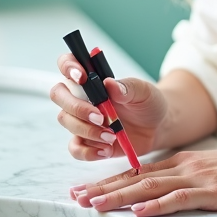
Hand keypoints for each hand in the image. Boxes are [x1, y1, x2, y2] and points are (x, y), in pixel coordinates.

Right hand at [49, 52, 167, 162]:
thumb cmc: (147, 103)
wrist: (156, 127)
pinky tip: (106, 150)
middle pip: (59, 95)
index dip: (68, 67)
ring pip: (67, 121)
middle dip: (77, 107)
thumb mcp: (144, 91)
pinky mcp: (86, 140)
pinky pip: (75, 148)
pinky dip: (88, 152)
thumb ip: (128, 87)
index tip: (82, 77)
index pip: (68, 64)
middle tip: (100, 116)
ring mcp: (82, 119)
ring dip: (88, 130)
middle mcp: (82, 97)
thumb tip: (110, 84)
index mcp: (92, 79)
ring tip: (112, 135)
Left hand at [70, 145, 216, 216]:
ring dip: (119, 197)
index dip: (109, 180)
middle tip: (75, 198)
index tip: (85, 189)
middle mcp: (186, 165)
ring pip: (150, 187)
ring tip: (95, 205)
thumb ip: (190, 180)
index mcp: (185, 161)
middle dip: (103, 188)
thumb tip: (165, 194)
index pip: (139, 171)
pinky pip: (181, 198)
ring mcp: (199, 178)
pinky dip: (158, 205)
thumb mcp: (214, 171)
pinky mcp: (214, 193)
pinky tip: (140, 211)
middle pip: (136, 177)